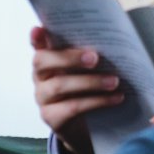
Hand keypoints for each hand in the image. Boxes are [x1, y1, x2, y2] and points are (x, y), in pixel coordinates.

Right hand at [30, 25, 123, 153]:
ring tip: (114, 81)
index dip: (36, 38)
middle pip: (43, 62)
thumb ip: (91, 52)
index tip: (39, 29)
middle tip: (95, 57)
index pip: (37, 44)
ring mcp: (42, 97)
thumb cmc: (88, 86)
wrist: (88, 124)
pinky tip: (116, 97)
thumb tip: (115, 37)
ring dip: (90, 82)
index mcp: (47, 58)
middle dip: (69, 57)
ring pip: (60, 85)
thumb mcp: (88, 68)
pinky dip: (97, 101)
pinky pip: (73, 107)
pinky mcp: (51, 117)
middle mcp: (39, 76)